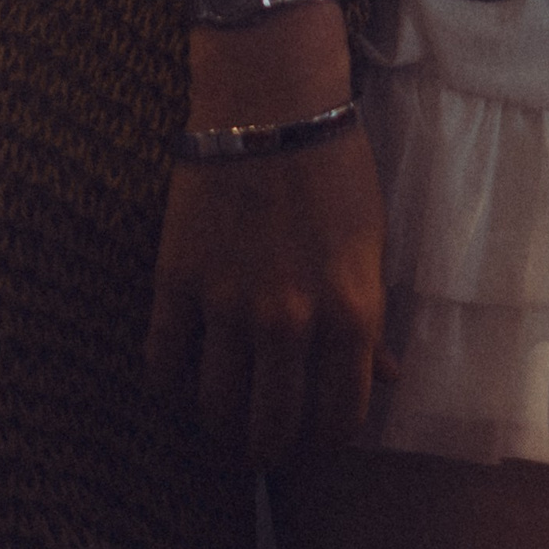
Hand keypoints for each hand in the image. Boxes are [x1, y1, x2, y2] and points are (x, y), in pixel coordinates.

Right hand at [144, 22, 392, 466]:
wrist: (272, 100)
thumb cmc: (335, 167)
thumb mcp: (372, 242)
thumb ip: (372, 319)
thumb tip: (385, 378)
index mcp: (351, 313)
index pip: (339, 421)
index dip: (326, 441)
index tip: (315, 438)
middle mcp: (290, 321)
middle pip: (272, 430)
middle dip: (269, 448)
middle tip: (263, 441)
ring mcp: (229, 305)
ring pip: (215, 408)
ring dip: (220, 424)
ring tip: (224, 416)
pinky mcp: (178, 280)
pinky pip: (164, 363)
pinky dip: (169, 383)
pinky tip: (181, 378)